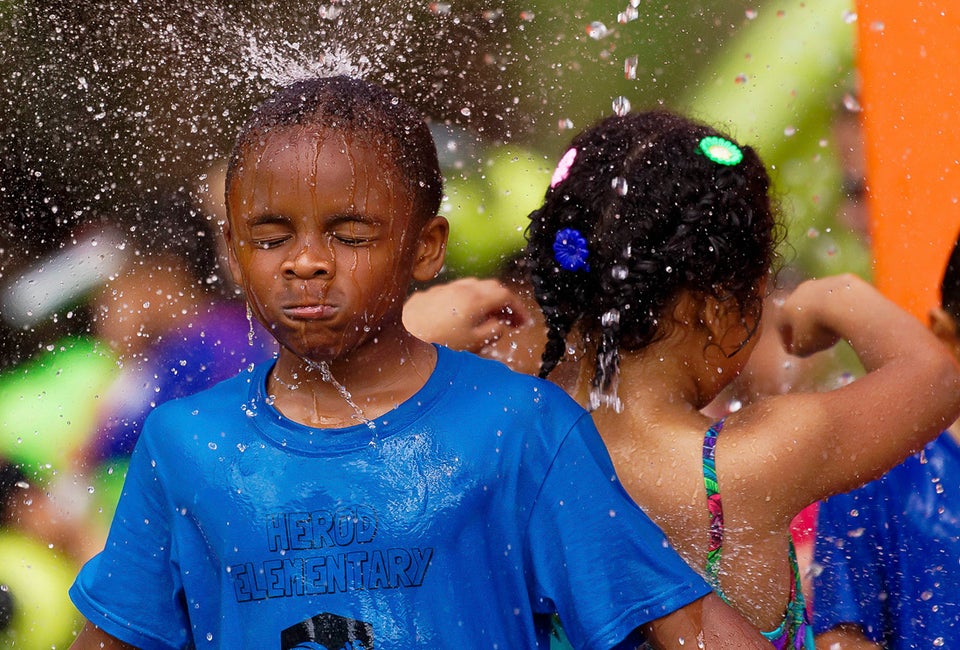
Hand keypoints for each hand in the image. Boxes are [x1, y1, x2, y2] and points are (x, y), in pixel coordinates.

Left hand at [403, 278, 530, 352]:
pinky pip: (451, 293)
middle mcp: (459, 288)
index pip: (506, 295)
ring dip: (483, 299)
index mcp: (475, 299)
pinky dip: (464, 302)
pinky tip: (459, 319)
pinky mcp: (426, 296)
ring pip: (470, 287)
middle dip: (503, 302)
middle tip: (509, 320)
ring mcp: (441, 290)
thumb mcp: (474, 344)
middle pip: (490, 287)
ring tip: (486, 318)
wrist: (397, 343)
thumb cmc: (438, 346)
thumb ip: (493, 331)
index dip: (519, 308)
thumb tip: (499, 324)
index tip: (524, 323)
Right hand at [776, 275, 861, 356]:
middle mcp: (798, 293)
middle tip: (810, 336)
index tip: (794, 351)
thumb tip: (799, 349)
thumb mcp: (806, 347)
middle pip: (797, 311)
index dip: (786, 341)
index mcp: (786, 309)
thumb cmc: (819, 328)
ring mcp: (819, 284)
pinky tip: (845, 315)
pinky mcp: (839, 280)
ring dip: (820, 312)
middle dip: (802, 324)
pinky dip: (838, 305)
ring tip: (830, 325)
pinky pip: (836, 296)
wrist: (845, 303)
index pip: (780, 327)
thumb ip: (799, 350)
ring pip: (816, 301)